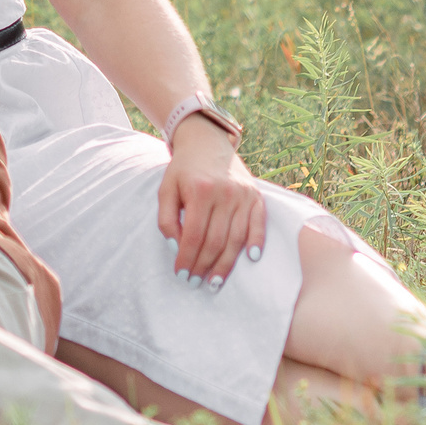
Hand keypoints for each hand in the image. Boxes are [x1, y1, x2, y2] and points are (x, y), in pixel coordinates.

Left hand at [156, 117, 265, 286]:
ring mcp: (244, 195)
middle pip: (216, 241)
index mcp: (200, 191)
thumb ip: (166, 219)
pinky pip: (259, 223)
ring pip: (237, 238)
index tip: (181, 274)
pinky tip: (251, 259)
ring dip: (226, 264)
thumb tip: (177, 248)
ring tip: (215, 282)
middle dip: (204, 266)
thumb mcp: (166, 189)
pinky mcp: (256, 196)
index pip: (194, 235)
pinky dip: (257, 242)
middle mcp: (225, 193)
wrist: (206, 142)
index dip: (187, 258)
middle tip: (195, 283)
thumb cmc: (183, 170)